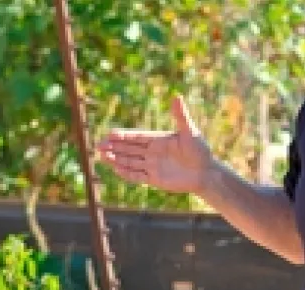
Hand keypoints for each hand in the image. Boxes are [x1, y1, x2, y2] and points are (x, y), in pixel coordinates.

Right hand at [95, 95, 219, 194]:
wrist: (206, 173)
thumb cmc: (200, 151)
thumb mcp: (191, 132)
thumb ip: (181, 116)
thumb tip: (177, 96)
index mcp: (158, 140)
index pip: (137, 137)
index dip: (123, 136)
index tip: (110, 134)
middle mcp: (152, 152)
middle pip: (129, 149)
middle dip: (114, 147)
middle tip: (98, 145)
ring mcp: (152, 166)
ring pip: (130, 162)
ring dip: (116, 159)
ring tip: (102, 157)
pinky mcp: (154, 179)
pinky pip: (137, 176)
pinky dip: (126, 173)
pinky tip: (115, 170)